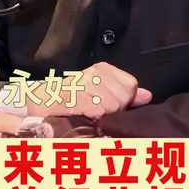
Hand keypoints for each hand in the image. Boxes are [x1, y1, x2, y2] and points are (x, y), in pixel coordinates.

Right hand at [27, 62, 151, 118]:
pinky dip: (93, 119)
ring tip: (90, 115)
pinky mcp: (75, 97)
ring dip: (103, 117)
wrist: (41, 101)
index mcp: (103, 69)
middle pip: (123, 98)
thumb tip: (148, 96)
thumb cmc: (72, 98)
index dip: (125, 101)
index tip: (111, 106)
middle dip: (114, 112)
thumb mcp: (100, 91)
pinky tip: (85, 118)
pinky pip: (98, 112)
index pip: (131, 85)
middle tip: (98, 113)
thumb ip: (125, 93)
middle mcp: (95, 72)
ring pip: (112, 107)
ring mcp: (84, 84)